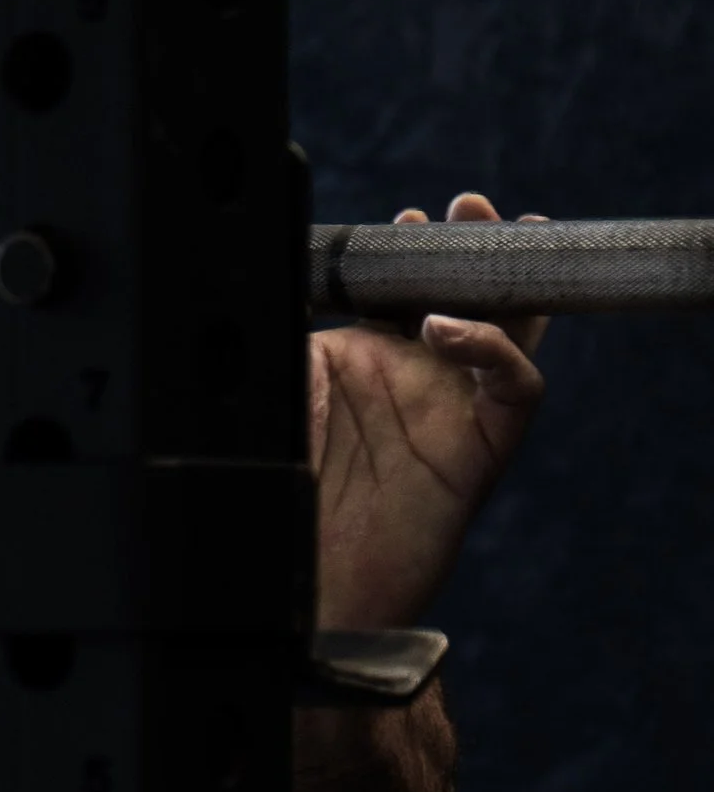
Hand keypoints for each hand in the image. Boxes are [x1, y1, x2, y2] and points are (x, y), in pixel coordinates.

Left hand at [310, 192, 547, 629]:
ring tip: (497, 229)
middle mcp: (417, 380)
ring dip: (509, 282)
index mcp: (370, 361)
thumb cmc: (277, 490)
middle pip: (467, 297)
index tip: (403, 217)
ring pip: (510, 331)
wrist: (298, 583)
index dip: (412, 252)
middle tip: (466, 207)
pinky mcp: (480, 451)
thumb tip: (289, 266)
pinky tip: (446, 329)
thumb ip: (296, 328)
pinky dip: (493, 349)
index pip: (406, 290)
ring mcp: (453, 412)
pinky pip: (514, 388)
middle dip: (473, 249)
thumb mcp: (280, 387)